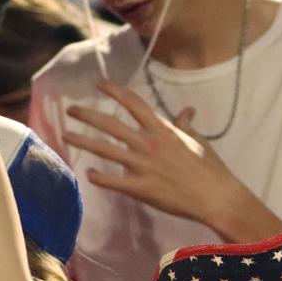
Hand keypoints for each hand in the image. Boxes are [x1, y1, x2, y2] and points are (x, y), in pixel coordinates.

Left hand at [63, 82, 252, 229]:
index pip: (133, 103)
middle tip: (70, 110)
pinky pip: (114, 181)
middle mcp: (148, 143)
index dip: (113, 91)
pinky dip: (99, 177)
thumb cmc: (210, 168)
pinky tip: (89, 174)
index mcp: (162, 129)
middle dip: (87, 115)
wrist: (216, 196)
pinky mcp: (142, 188)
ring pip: (105, 149)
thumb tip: (187, 111)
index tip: (98, 84)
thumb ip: (185, 125)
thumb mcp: (197, 141)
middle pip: (110, 124)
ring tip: (65, 135)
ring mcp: (143, 166)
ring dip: (83, 141)